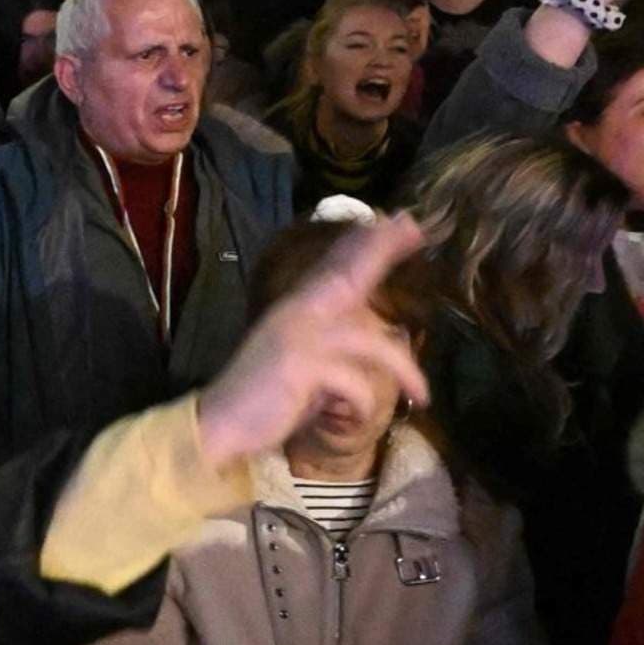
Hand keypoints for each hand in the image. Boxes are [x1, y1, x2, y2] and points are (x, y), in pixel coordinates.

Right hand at [195, 212, 430, 473]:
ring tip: (422, 394)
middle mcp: (297, 313)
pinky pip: (354, 382)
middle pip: (350, 276)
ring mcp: (299, 338)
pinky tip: (359, 418)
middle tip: (413, 226)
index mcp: (296, 309)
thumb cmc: (264, 398)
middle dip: (382, 252)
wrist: (220, 422)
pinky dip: (363, 404)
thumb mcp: (298, 361)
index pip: (335, 267)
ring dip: (403, 369)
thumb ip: (327, 342)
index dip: (364, 244)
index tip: (397, 222)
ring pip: (369, 340)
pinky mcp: (301, 367)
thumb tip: (368, 337)